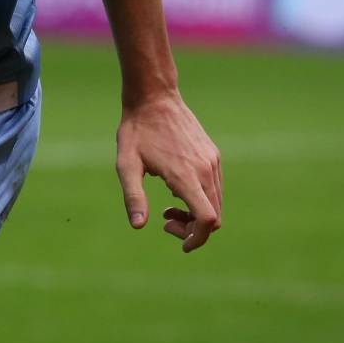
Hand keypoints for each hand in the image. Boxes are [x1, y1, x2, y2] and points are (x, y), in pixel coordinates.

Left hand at [114, 91, 222, 251]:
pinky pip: (215, 189)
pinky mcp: (213, 156)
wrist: (154, 98)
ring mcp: (212, 162)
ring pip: (217, 204)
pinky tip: (175, 189)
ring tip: (166, 207)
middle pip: (214, 217)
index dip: (198, 238)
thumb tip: (138, 226)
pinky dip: (201, 200)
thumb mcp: (126, 165)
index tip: (182, 245)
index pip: (207, 219)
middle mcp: (205, 170)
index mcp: (185, 175)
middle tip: (164, 219)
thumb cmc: (136, 131)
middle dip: (192, 229)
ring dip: (196, 215)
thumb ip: (133, 196)